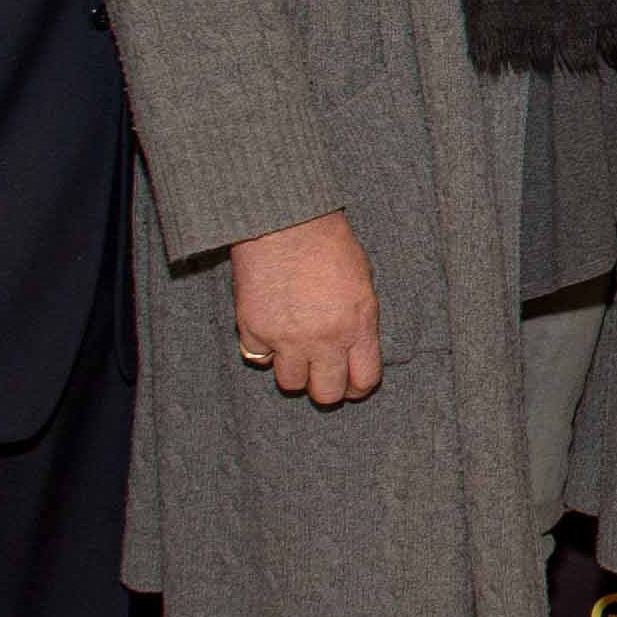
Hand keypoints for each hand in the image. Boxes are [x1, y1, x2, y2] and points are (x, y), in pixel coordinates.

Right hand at [231, 213, 381, 407]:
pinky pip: (258, 357)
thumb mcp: (362, 283)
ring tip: (294, 350)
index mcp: (358, 326)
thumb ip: (359, 321)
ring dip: (293, 370)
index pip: (363, 380)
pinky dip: (263, 348)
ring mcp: (286, 338)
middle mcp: (324, 339)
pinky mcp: (253, 330)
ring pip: (290, 383)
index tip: (351, 383)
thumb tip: (354, 348)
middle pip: (326, 394)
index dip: (357, 386)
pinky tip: (270, 327)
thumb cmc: (329, 244)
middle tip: (321, 374)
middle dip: (325, 388)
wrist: (285, 222)